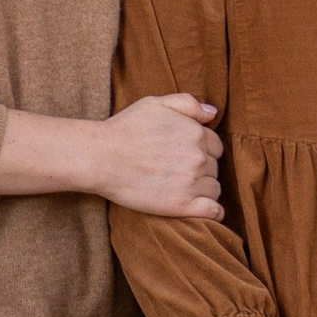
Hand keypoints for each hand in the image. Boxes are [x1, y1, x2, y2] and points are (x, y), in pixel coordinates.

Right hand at [93, 92, 224, 217]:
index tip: (185, 156)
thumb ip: (188, 104)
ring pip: (213, 189)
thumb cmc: (125, 129)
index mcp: (196, 133)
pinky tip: (204, 210)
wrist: (101, 158)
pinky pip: (213, 210)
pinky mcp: (182, 205)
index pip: (215, 146)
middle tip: (178, 172)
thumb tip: (213, 112)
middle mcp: (198, 157)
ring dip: (203, 189)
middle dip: (201, 170)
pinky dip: (213, 212)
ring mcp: (192, 182)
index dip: (202, 151)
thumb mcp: (156, 104)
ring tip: (182, 189)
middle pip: (214, 168)